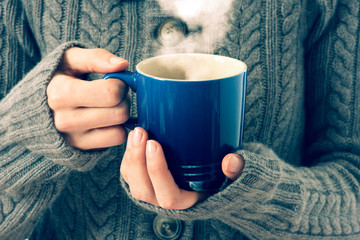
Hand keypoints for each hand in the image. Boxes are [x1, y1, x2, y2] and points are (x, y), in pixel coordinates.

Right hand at [47, 47, 129, 149]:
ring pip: (120, 128)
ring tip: (109, 105)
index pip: (110, 92)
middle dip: (123, 99)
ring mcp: (74, 138)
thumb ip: (96, 57)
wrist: (38, 107)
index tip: (112, 80)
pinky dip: (118, 128)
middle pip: (119, 112)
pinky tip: (107, 119)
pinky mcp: (82, 148)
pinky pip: (116, 139)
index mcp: (60, 93)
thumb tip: (122, 64)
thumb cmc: (60, 78)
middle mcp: (65, 120)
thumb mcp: (71, 60)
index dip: (120, 83)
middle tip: (113, 93)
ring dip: (121, 115)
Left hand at [121, 127, 244, 209]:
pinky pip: (129, 174)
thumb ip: (236, 171)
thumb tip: (231, 161)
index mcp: (185, 202)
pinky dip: (128, 156)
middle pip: (142, 189)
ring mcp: (151, 192)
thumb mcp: (231, 177)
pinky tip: (133, 138)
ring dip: (130, 157)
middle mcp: (164, 200)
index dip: (157, 171)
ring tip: (136, 132)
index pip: (167, 195)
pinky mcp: (144, 181)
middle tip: (141, 132)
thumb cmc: (217, 179)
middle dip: (138, 160)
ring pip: (132, 181)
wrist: (206, 183)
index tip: (155, 143)